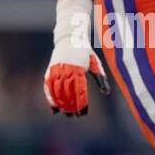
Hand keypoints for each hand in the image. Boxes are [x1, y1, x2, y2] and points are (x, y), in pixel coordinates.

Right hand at [45, 0, 109, 114]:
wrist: (69, 38)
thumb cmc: (85, 52)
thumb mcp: (95, 63)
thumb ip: (101, 78)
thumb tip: (107, 92)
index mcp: (79, 70)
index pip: (80, 92)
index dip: (81, 104)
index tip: (83, 113)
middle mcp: (66, 71)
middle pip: (68, 95)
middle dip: (71, 107)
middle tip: (74, 116)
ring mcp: (56, 71)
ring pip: (57, 93)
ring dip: (61, 105)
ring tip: (65, 113)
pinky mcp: (49, 71)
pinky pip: (48, 88)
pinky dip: (50, 99)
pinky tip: (54, 109)